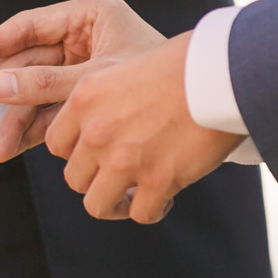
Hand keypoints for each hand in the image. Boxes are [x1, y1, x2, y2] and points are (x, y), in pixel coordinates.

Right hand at [0, 0, 166, 161]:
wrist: (209, 104)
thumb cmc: (162, 79)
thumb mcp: (98, 80)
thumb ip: (46, 83)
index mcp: (88, 15)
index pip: (27, 27)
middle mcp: (82, 38)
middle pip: (25, 63)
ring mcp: (84, 69)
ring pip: (36, 92)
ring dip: (15, 121)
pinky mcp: (90, 98)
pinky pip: (53, 111)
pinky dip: (33, 131)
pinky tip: (10, 149)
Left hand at [38, 35, 240, 223]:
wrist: (220, 72)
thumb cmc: (183, 64)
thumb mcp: (126, 69)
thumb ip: (107, 101)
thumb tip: (108, 127)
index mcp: (85, 100)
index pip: (57, 144)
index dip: (77, 154)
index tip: (98, 154)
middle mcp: (97, 132)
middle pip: (75, 178)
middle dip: (97, 180)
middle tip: (121, 176)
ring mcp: (124, 160)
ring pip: (97, 204)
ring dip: (116, 204)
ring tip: (136, 196)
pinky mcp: (157, 180)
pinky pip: (141, 213)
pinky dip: (153, 210)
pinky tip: (165, 199)